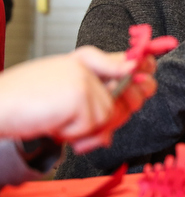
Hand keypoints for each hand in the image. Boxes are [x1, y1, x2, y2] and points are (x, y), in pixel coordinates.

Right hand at [0, 46, 156, 153]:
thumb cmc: (24, 102)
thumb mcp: (63, 95)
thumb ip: (94, 99)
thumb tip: (120, 111)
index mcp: (84, 61)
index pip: (128, 60)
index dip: (143, 71)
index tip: (147, 81)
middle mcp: (89, 66)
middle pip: (127, 96)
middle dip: (115, 117)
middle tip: (84, 125)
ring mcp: (86, 79)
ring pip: (109, 117)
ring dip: (84, 131)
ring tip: (58, 122)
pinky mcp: (80, 96)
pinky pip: (93, 127)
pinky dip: (73, 135)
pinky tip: (53, 124)